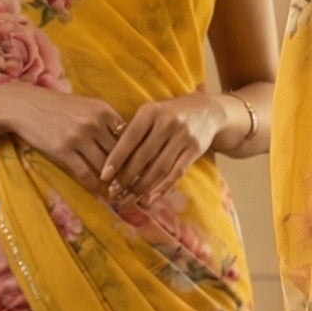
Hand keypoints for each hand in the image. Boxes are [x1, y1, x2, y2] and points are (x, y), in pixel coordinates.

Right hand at [0, 82, 124, 182]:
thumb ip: (107, 122)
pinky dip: (94, 187)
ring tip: (116, 193)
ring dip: (112, 184)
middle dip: (128, 174)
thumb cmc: (58, 107)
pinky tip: (97, 193)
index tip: (141, 171)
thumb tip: (128, 144)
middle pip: (120, 155)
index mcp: (104, 110)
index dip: (136, 156)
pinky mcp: (63, 150)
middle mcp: (94, 122)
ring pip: (105, 167)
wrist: (25, 105)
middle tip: (133, 188)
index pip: (129, 138)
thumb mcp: (87, 107)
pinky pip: (85, 174)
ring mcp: (78, 136)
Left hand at [101, 91, 228, 204]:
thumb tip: (110, 163)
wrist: (207, 111)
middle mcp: (167, 122)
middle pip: (143, 156)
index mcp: (150, 111)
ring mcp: (183, 136)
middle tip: (113, 193)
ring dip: (142, 187)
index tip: (104, 176)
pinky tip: (149, 199)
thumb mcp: (150, 114)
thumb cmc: (168, 115)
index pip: (129, 139)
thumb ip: (132, 132)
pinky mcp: (195, 149)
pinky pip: (176, 173)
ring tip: (127, 199)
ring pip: (159, 168)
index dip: (116, 159)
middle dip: (126, 178)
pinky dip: (162, 188)